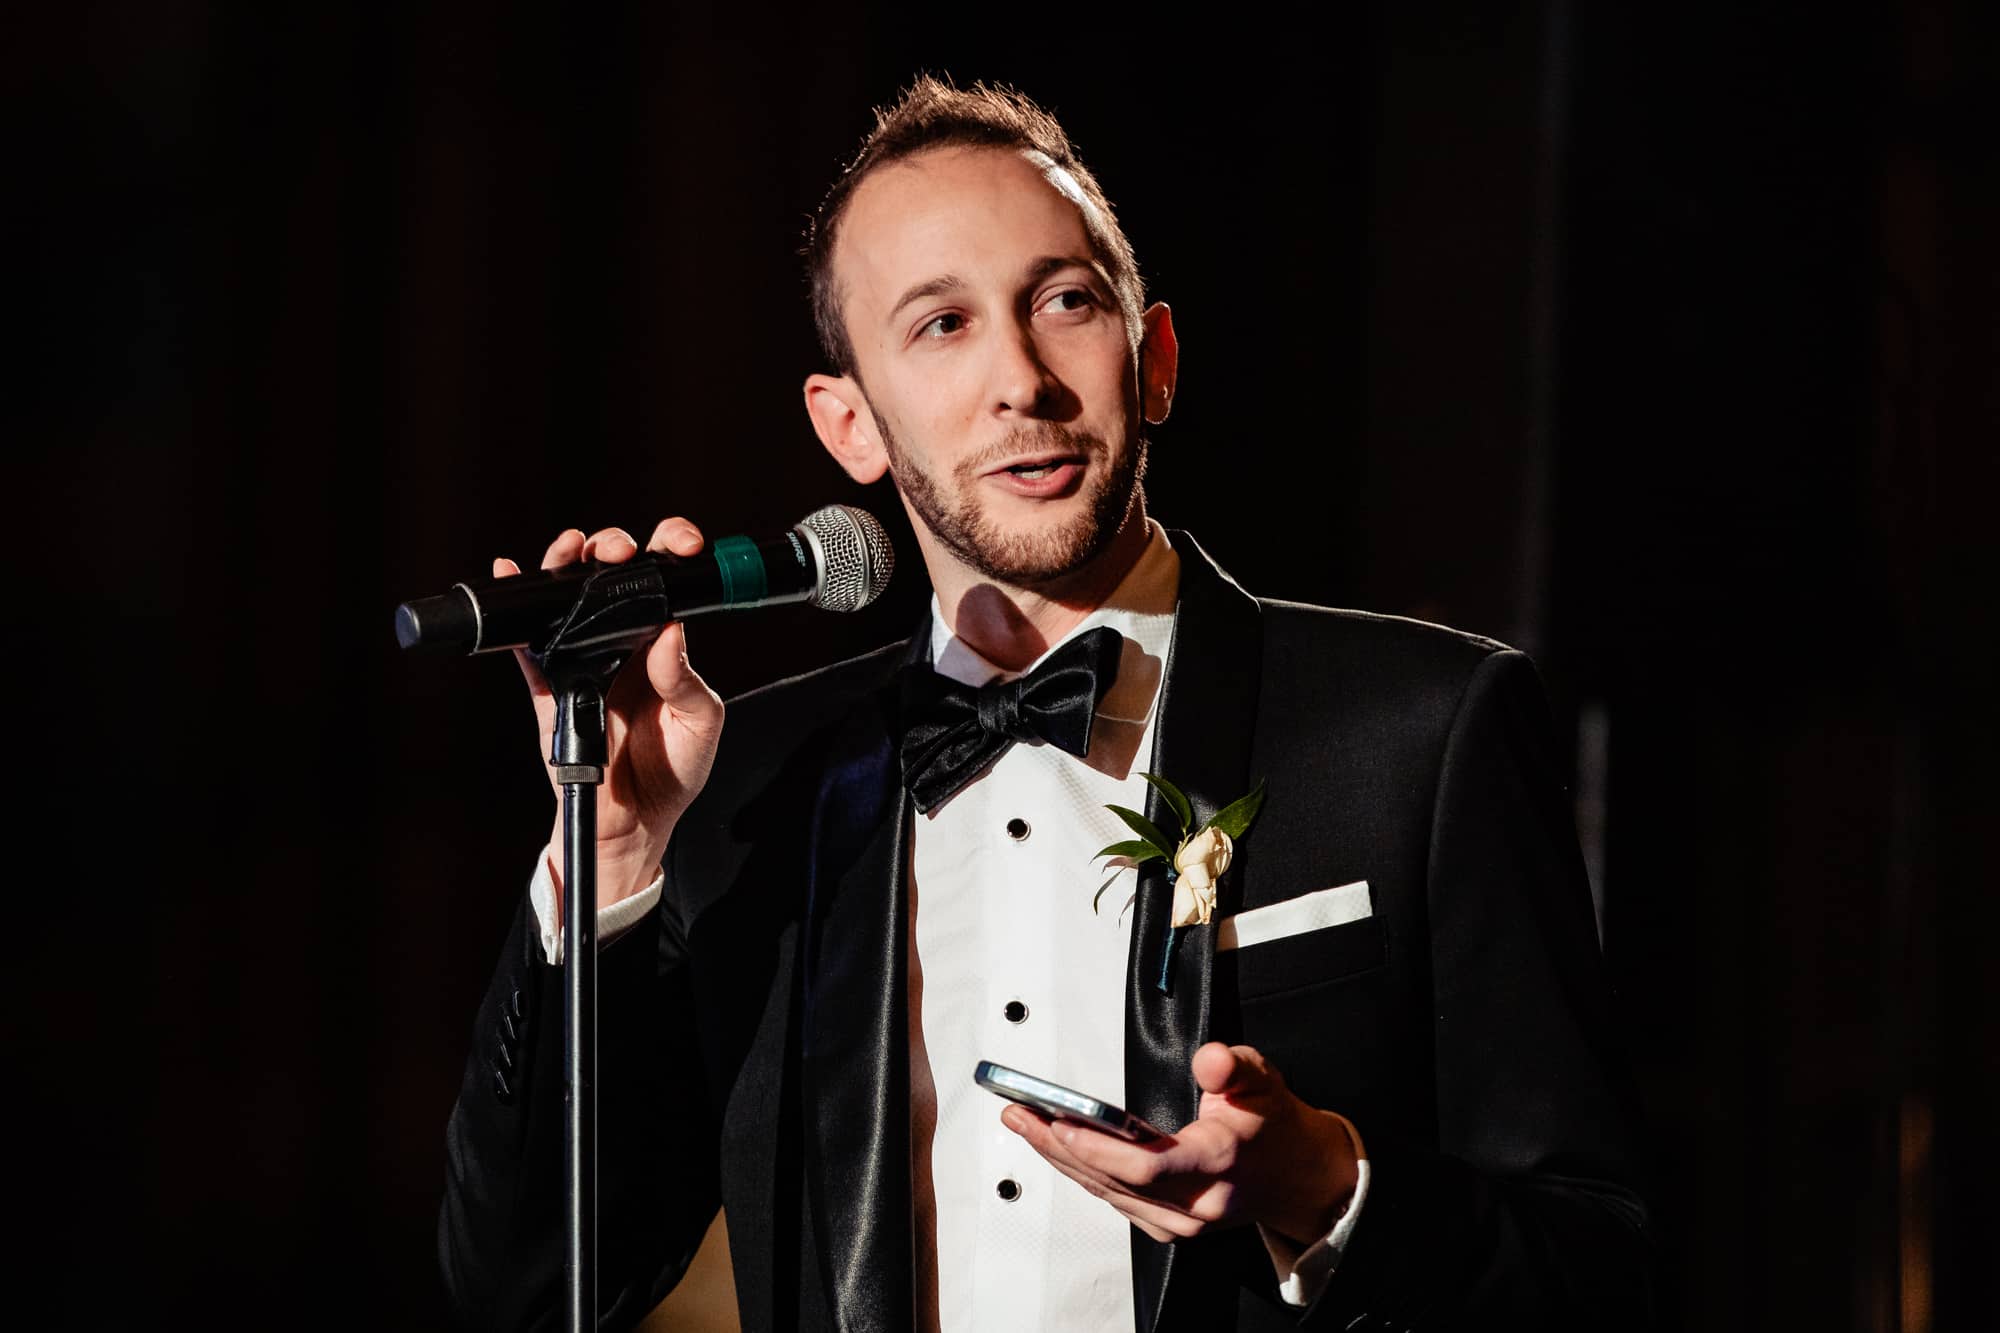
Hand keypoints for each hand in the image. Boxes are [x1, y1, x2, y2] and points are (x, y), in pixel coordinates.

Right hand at [498, 519, 725, 909]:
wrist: (633, 821)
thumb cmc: (674, 770)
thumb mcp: (701, 724)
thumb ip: (686, 681)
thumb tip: (672, 633)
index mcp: (664, 640)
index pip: (666, 581)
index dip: (671, 549)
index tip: (684, 546)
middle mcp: (622, 640)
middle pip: (610, 574)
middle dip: (612, 548)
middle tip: (617, 554)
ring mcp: (582, 658)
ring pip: (566, 596)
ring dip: (564, 563)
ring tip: (570, 551)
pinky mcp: (548, 683)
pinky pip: (527, 641)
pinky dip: (516, 610)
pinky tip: (511, 575)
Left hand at [1002, 1042, 1359, 1246]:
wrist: (1298, 1178)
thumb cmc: (1273, 1126)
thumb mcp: (1262, 1080)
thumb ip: (1233, 1065)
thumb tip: (1209, 1057)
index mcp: (1218, 1163)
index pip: (1147, 1166)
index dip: (1097, 1147)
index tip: (1059, 1122)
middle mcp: (1196, 1205)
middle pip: (1113, 1181)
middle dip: (1059, 1147)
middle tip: (1018, 1113)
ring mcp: (1180, 1224)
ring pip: (1106, 1193)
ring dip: (1060, 1160)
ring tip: (1023, 1123)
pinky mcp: (1167, 1227)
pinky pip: (1114, 1200)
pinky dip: (1082, 1172)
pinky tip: (1055, 1148)